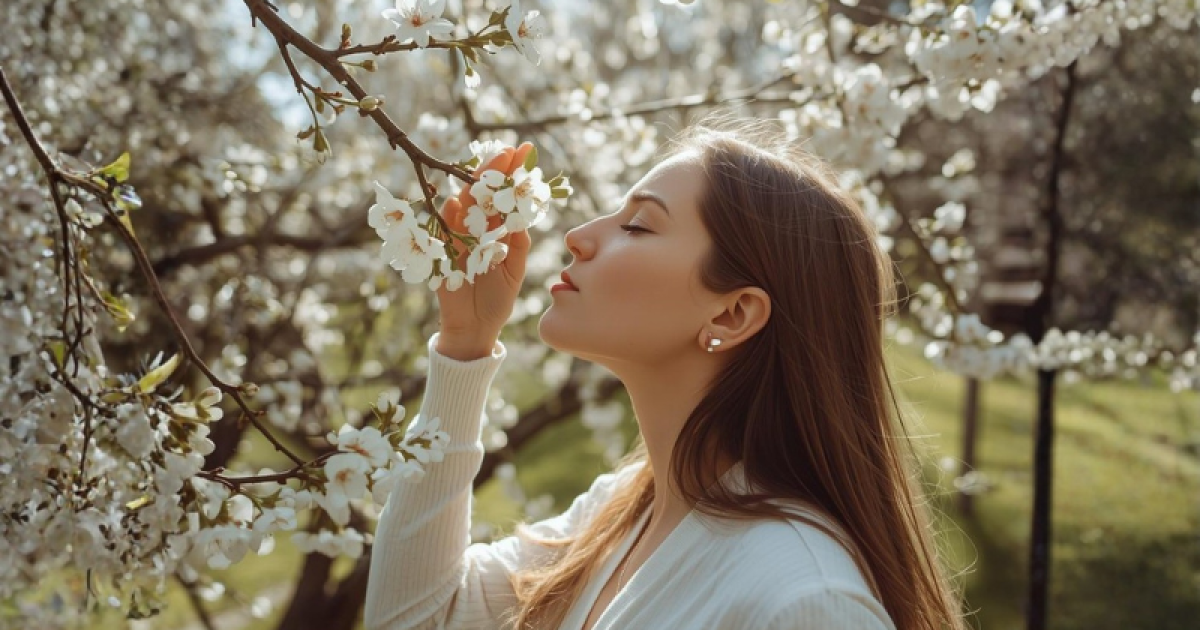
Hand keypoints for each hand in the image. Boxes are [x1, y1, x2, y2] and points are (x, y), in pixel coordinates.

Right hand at [434, 142, 534, 356]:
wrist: (476, 326)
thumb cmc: (497, 298)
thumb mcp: (514, 269)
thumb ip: (518, 244)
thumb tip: (523, 219)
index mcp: (495, 229)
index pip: (504, 195)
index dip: (513, 173)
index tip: (525, 151)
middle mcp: (475, 228)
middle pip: (483, 193)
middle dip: (495, 170)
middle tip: (508, 149)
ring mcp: (456, 238)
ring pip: (463, 205)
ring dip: (474, 186)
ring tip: (487, 167)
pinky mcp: (441, 254)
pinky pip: (442, 232)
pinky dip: (448, 217)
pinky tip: (456, 202)